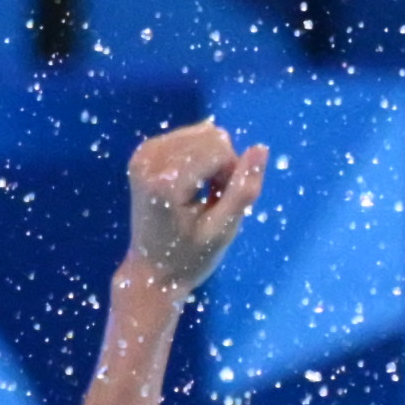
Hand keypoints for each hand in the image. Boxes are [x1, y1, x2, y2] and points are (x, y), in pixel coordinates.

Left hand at [122, 120, 268, 292]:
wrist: (152, 271)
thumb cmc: (189, 257)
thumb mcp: (223, 230)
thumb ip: (244, 189)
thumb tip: (261, 149)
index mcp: (166, 182)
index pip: (219, 151)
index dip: (232, 174)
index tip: (221, 204)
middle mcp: (150, 160)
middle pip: (211, 137)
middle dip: (223, 164)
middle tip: (212, 199)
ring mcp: (144, 154)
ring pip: (202, 133)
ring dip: (212, 160)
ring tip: (201, 192)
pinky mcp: (144, 153)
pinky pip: (188, 137)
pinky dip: (199, 156)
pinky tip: (191, 182)